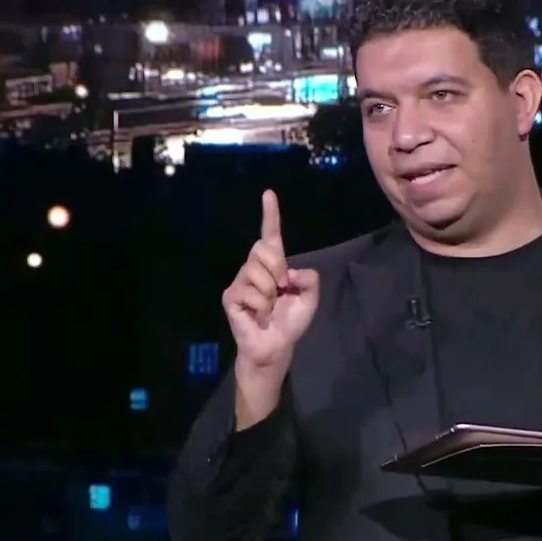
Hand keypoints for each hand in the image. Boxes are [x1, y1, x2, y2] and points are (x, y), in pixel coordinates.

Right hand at [222, 190, 320, 368]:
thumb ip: (309, 280)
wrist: (276, 346)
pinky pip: (249, 291)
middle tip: (281, 291)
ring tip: (269, 308)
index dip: (270, 215)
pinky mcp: (231, 296)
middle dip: (277, 269)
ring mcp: (240, 281)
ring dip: (270, 294)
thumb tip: (291, 271)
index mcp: (273, 265)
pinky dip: (261, 306)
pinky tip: (259, 316)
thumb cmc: (290, 322)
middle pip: (262, 249)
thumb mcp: (309, 298)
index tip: (268, 194)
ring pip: (257, 272)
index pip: (271, 236)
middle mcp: (254, 268)